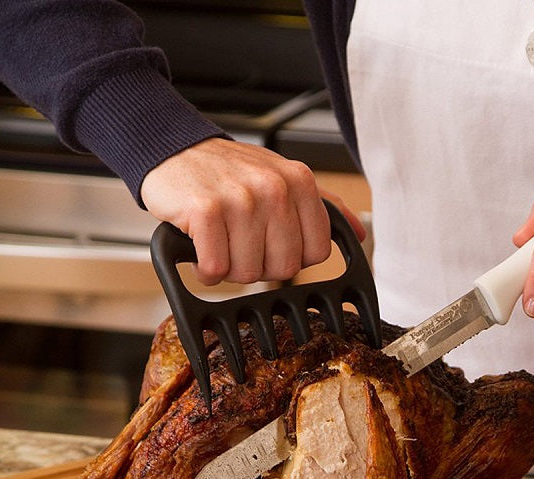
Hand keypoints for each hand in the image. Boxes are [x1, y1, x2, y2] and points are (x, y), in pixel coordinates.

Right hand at [140, 138, 364, 284]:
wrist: (174, 149)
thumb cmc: (230, 172)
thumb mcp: (284, 178)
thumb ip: (326, 207)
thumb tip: (359, 233)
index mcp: (301, 182)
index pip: (316, 254)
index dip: (291, 257)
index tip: (271, 242)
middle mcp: (275, 188)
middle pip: (283, 268)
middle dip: (259, 266)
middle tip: (240, 242)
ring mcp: (241, 198)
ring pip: (248, 273)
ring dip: (228, 268)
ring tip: (220, 241)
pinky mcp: (206, 210)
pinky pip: (216, 268)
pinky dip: (205, 268)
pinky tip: (200, 247)